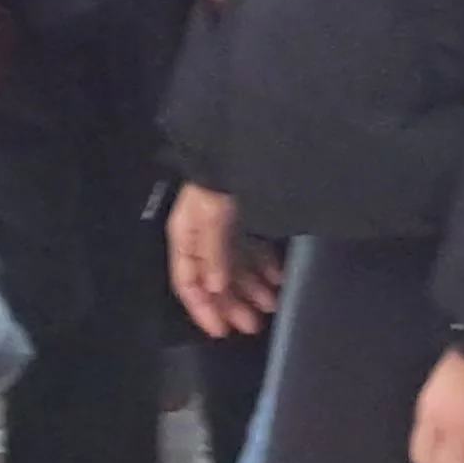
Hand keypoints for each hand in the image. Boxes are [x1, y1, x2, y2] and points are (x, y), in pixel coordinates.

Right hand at [167, 183, 278, 338]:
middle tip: (255, 326)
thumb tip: (215, 287)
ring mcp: (225, 222)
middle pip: (214, 277)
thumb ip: (213, 251)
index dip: (204, 309)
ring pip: (235, 265)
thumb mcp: (214, 213)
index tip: (222, 332)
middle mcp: (202, 232)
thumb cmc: (224, 174)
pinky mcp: (246, 213)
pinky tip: (277, 278)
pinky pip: (251, 246)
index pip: (188, 282)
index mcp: (185, 234)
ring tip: (271, 305)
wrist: (245, 131)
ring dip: (251, 287)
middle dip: (233, 302)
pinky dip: (263, 264)